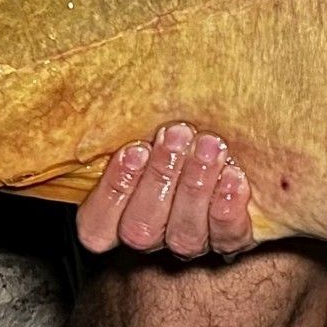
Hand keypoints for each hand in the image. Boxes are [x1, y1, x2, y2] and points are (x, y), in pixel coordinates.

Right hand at [76, 121, 254, 258]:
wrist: (236, 139)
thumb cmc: (179, 126)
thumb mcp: (146, 121)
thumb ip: (125, 122)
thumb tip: (91, 86)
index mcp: (118, 211)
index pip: (97, 225)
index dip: (113, 191)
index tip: (135, 148)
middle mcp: (152, 232)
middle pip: (141, 229)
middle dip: (160, 178)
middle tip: (177, 134)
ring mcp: (191, 239)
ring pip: (183, 236)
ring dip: (195, 187)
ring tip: (209, 146)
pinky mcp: (231, 239)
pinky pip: (227, 238)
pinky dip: (228, 208)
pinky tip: (233, 176)